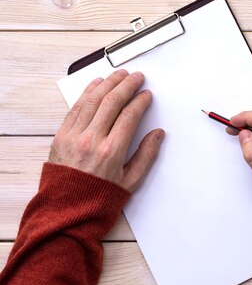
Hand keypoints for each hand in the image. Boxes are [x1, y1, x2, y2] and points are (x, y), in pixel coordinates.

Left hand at [49, 69, 164, 191]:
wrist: (67, 209)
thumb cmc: (98, 197)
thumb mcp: (131, 181)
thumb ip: (146, 155)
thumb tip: (157, 134)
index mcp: (111, 152)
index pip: (129, 115)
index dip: (140, 101)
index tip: (146, 95)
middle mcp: (91, 140)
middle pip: (111, 102)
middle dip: (127, 85)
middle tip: (137, 77)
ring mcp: (74, 135)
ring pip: (93, 100)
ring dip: (108, 83)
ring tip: (119, 75)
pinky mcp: (61, 135)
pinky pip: (76, 107)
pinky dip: (87, 92)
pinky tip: (96, 84)